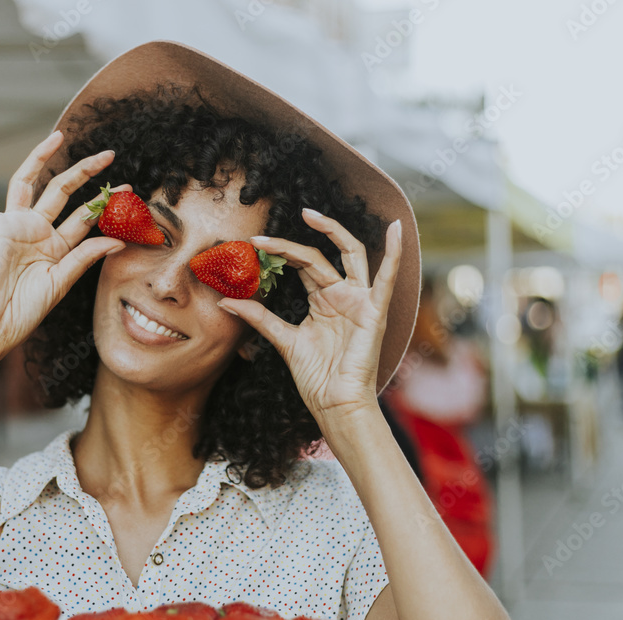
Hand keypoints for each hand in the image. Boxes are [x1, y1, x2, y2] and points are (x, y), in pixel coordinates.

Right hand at [0, 132, 126, 357]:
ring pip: (31, 183)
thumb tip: (117, 240)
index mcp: (58, 247)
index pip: (86, 217)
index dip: (107, 204)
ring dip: (42, 158)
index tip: (130, 192)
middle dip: (86, 173)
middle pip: (64, 192)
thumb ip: (85, 258)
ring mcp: (17, 227)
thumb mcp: (61, 283)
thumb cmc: (24, 311)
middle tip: (110, 155)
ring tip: (59, 135)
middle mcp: (39, 232)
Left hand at [217, 208, 401, 418]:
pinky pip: (388, 277)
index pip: (302, 266)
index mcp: (324, 300)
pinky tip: (396, 229)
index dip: (278, 255)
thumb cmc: (316, 376)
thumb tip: (226, 301)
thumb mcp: (283, 340)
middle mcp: (343, 295)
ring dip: (332, 231)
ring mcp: (361, 300)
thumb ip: (259, 318)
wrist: (335, 403)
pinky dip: (395, 252)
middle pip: (318, 257)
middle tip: (261, 237)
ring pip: (350, 254)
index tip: (251, 247)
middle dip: (290, 245)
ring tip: (309, 214)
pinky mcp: (375, 310)